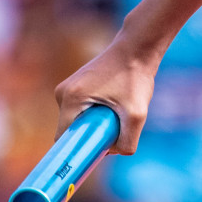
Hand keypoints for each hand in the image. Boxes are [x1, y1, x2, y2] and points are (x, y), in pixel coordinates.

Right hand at [53, 33, 158, 155]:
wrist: (138, 46)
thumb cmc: (136, 76)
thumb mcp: (137, 113)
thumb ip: (128, 141)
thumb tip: (112, 152)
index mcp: (70, 99)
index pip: (63, 139)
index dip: (76, 151)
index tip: (92, 156)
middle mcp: (63, 92)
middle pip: (71, 129)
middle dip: (90, 135)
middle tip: (114, 129)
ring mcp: (68, 86)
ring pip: (78, 118)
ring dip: (95, 122)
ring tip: (118, 110)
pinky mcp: (77, 84)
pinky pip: (81, 108)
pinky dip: (96, 112)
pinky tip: (115, 103)